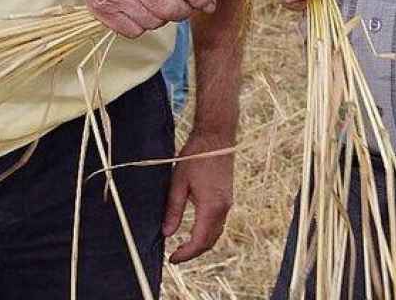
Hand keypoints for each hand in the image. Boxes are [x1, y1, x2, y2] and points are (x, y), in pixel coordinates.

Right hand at [58, 0, 214, 37]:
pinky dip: (143, 25)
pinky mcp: (100, 6)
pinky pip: (131, 30)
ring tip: (166, 6)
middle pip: (170, 8)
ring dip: (165, 18)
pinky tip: (145, 11)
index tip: (209, 2)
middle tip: (189, 4)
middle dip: (186, 10)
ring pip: (153, 22)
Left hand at [163, 129, 235, 262]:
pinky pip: (219, 222)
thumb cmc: (196, 156)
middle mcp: (223, 208)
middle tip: (176, 256)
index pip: (200, 241)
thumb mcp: (178, 183)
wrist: (216, 137)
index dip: (186, 254)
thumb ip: (173, 210)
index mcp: (211, 206)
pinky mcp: (227, 197)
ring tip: (184, 246)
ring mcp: (227, 202)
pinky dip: (208, 232)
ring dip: (202, 243)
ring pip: (216, 233)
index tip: (172, 259)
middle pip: (210, 241)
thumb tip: (167, 233)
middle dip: (194, 252)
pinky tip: (196, 230)